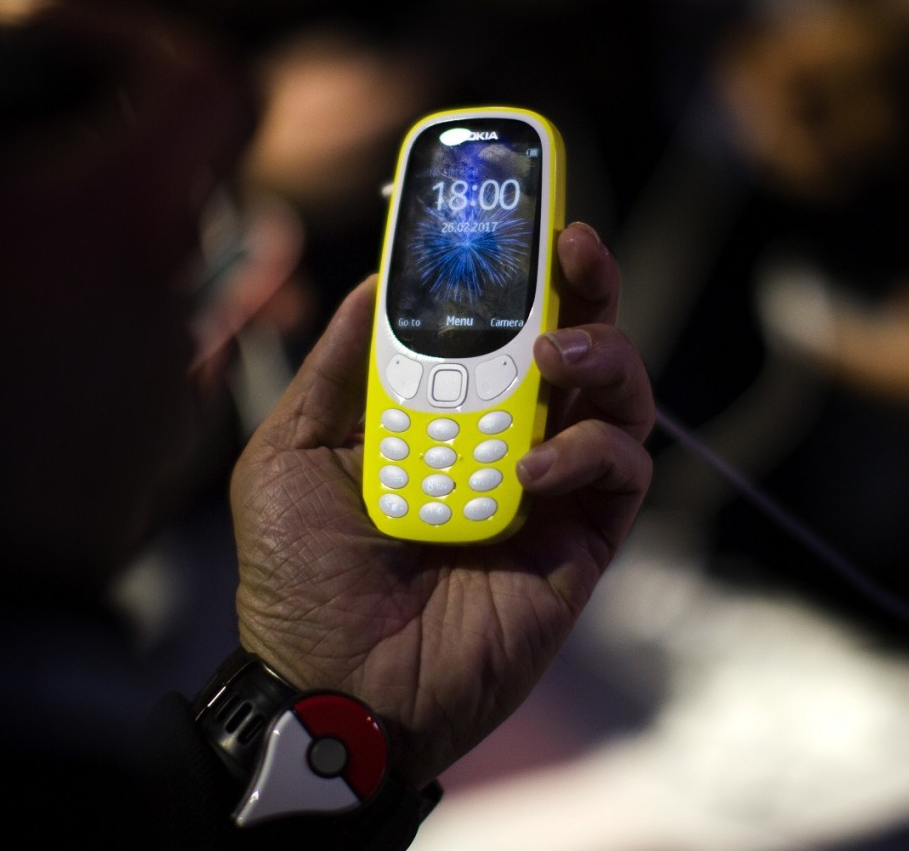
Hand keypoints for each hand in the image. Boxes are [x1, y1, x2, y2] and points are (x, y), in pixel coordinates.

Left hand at [229, 221, 654, 787]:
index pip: (491, 325)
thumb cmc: (301, 578)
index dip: (514, 270)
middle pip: (570, 342)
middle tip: (574, 248)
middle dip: (584, 285)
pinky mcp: (581, 541)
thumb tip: (374, 282)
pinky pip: (619, 472)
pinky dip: (588, 453)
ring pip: (614, 395)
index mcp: (436, 414)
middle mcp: (500, 440)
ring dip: (600, 353)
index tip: (520, 217)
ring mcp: (548, 489)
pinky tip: (532, 472)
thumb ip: (337, 368)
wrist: (333, 690)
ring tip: (555, 352)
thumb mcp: (289, 452)